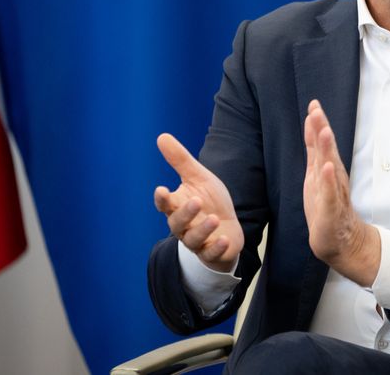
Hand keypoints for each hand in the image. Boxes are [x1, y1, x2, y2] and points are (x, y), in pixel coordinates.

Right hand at [153, 134, 243, 272]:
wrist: (227, 227)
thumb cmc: (209, 200)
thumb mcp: (198, 178)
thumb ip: (180, 160)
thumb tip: (161, 136)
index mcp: (177, 207)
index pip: (165, 205)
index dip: (162, 199)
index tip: (161, 190)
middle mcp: (184, 226)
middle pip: (177, 223)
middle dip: (185, 213)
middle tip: (195, 200)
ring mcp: (197, 241)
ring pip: (193, 239)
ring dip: (203, 230)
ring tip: (214, 218)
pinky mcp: (212, 252)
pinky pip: (211, 253)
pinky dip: (217, 248)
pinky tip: (224, 239)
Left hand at [303, 99, 379, 285]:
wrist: (341, 242)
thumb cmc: (328, 209)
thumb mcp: (316, 178)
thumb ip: (316, 154)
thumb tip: (314, 129)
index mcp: (326, 170)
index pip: (321, 143)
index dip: (317, 124)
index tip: (314, 104)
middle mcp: (333, 178)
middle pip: (327, 150)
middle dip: (322, 130)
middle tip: (318, 110)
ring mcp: (334, 193)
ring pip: (331, 168)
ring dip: (328, 150)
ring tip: (324, 132)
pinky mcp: (331, 210)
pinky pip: (330, 194)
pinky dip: (329, 180)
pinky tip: (327, 168)